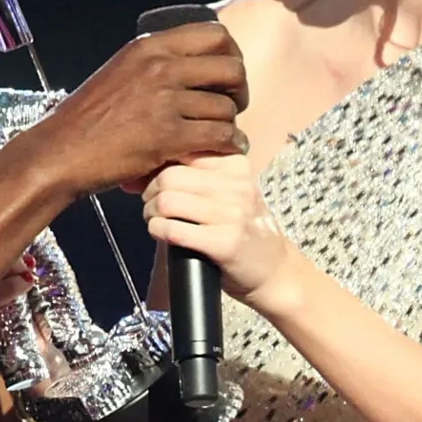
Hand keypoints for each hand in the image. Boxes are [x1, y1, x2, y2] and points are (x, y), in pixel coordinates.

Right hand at [32, 22, 249, 196]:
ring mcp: (164, 100)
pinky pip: (219, 136)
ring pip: (226, 107)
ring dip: (231, 123)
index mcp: (149, 46)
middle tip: (232, 105)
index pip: (214, 35)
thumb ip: (156, 64)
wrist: (60, 151)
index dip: (232, 55)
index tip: (227, 76)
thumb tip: (194, 66)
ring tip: (224, 134)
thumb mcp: (122, 72)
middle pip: (231, 68)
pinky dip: (231, 145)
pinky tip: (228, 149)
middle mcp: (160, 67)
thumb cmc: (87, 118)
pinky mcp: (166, 136)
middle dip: (239, 89)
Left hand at [140, 154, 304, 311]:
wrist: (275, 271)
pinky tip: (162, 234)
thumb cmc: (245, 229)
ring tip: (156, 220)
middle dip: (150, 192)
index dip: (157, 165)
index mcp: (237, 166)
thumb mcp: (233, 191)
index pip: (184, 150)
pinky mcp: (224, 243)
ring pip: (167, 201)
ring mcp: (232, 214)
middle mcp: (238, 185)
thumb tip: (147, 164)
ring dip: (151, 213)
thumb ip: (200, 175)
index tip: (147, 180)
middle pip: (170, 176)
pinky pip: (173, 230)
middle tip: (151, 205)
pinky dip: (157, 231)